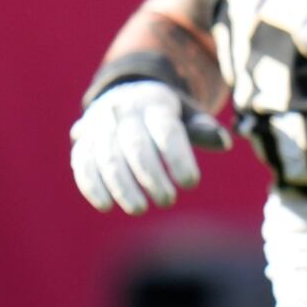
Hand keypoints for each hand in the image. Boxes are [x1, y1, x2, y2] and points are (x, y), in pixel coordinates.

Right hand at [70, 81, 229, 214]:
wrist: (122, 96)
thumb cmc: (163, 115)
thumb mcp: (185, 115)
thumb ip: (202, 129)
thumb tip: (224, 143)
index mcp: (154, 103)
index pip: (166, 131)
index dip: (178, 158)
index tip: (190, 184)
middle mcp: (123, 112)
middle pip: (135, 145)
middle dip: (151, 177)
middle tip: (167, 201)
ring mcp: (99, 127)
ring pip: (107, 158)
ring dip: (122, 187)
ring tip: (138, 209)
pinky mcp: (82, 142)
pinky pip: (83, 164)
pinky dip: (92, 186)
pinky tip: (106, 206)